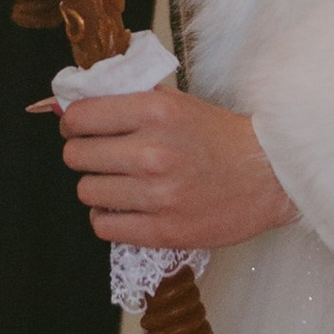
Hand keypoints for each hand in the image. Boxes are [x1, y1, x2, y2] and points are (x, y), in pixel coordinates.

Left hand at [55, 87, 293, 253]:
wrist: (270, 176)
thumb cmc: (219, 137)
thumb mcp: (176, 103)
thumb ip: (125, 102)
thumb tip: (63, 107)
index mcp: (155, 111)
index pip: (79, 117)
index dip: (73, 123)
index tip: (82, 129)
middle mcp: (153, 152)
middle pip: (76, 156)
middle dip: (84, 155)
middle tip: (104, 157)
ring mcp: (158, 195)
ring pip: (87, 192)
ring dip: (98, 188)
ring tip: (121, 184)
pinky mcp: (164, 231)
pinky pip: (103, 227)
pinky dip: (109, 219)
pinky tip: (127, 208)